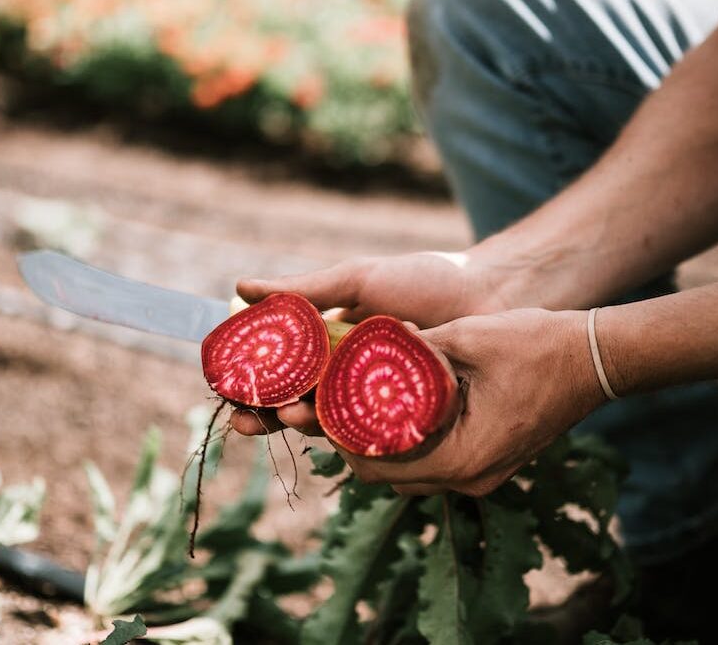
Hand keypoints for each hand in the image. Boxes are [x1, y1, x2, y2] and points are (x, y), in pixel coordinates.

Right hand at [231, 250, 509, 435]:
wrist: (490, 296)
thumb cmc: (425, 282)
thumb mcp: (358, 280)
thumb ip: (303, 290)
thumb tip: (240, 286)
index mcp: (330, 343)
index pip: (279, 368)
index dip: (251, 381)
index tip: (228, 387)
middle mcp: (348, 375)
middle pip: (296, 402)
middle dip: (268, 415)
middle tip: (248, 419)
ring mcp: (376, 400)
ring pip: (328, 422)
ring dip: (302, 425)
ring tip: (292, 417)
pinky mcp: (405, 421)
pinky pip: (370, 435)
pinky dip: (349, 437)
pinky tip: (336, 434)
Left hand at [245, 309, 606, 494]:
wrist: (594, 358)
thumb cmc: (537, 344)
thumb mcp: (465, 338)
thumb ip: (410, 350)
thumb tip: (358, 345)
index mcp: (463, 456)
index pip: (378, 464)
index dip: (339, 437)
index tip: (315, 405)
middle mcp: (470, 477)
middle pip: (388, 476)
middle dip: (351, 442)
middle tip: (323, 405)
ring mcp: (481, 474)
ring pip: (407, 472)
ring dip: (377, 444)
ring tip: (349, 406)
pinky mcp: (487, 463)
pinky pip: (432, 462)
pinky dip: (405, 441)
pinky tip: (391, 409)